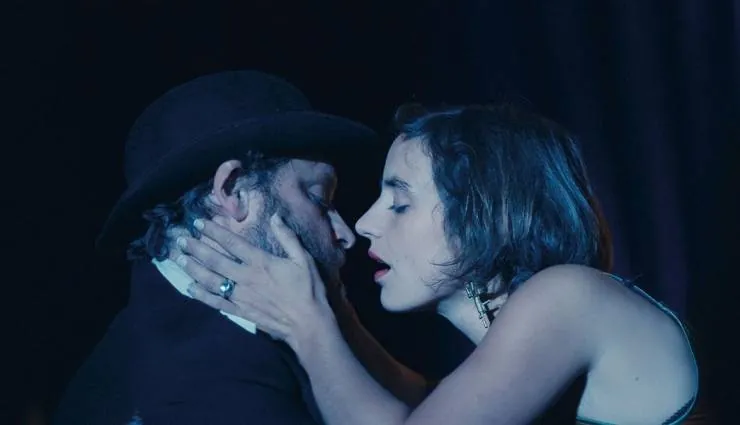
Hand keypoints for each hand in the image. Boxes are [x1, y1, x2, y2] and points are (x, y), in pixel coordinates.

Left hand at [172, 214, 334, 346]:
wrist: (308, 324)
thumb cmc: (308, 290)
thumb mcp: (303, 259)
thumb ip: (288, 237)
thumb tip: (275, 216)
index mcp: (260, 262)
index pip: (232, 243)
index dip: (214, 231)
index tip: (199, 222)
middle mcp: (245, 277)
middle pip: (214, 260)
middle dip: (195, 248)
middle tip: (180, 239)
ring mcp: (240, 295)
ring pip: (210, 280)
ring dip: (193, 268)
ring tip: (179, 258)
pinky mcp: (240, 311)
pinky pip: (215, 302)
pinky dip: (201, 295)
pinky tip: (189, 288)